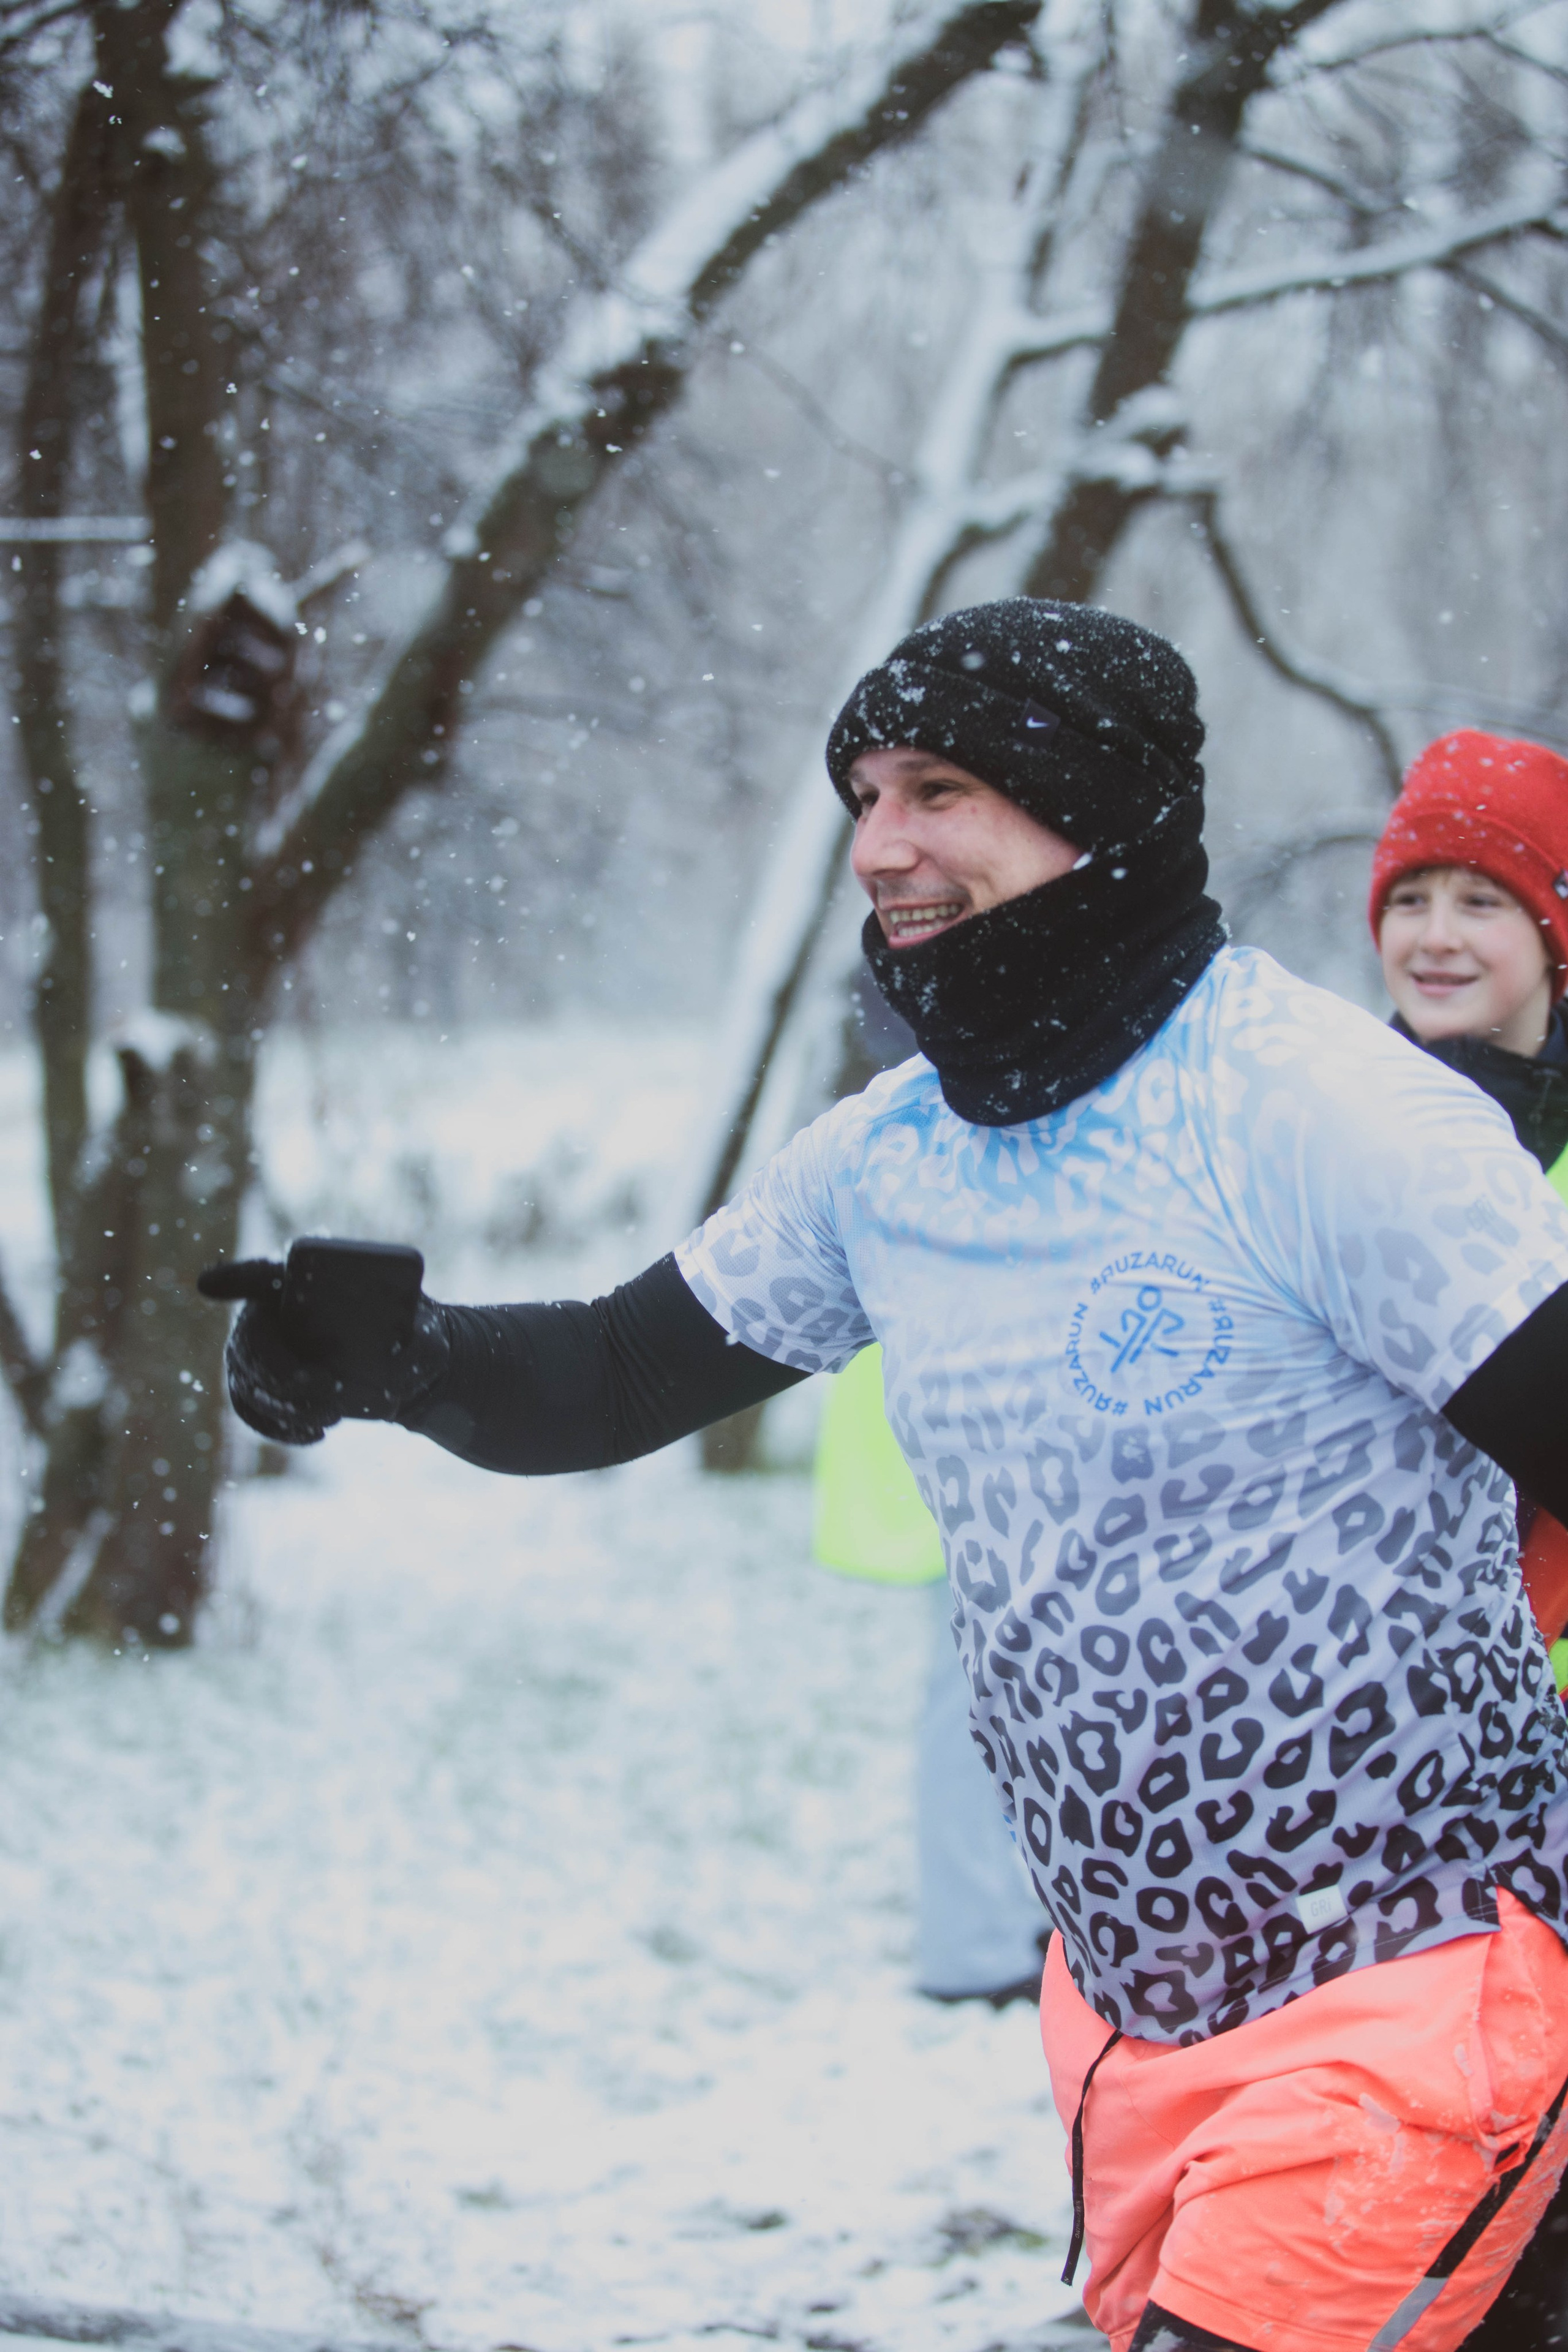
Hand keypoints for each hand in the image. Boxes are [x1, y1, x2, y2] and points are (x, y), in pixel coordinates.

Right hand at [198, 1241, 449, 1445]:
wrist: (401, 1365)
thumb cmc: (413, 1336)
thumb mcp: (430, 1338)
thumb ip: (419, 1349)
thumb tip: (392, 1373)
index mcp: (309, 1281)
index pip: (261, 1274)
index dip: (233, 1279)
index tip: (208, 1286)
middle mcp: (275, 1310)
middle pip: (250, 1340)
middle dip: (279, 1371)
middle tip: (328, 1389)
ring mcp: (264, 1348)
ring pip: (246, 1378)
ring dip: (282, 1405)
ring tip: (329, 1418)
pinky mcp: (264, 1384)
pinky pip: (250, 1407)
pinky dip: (276, 1426)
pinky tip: (312, 1434)